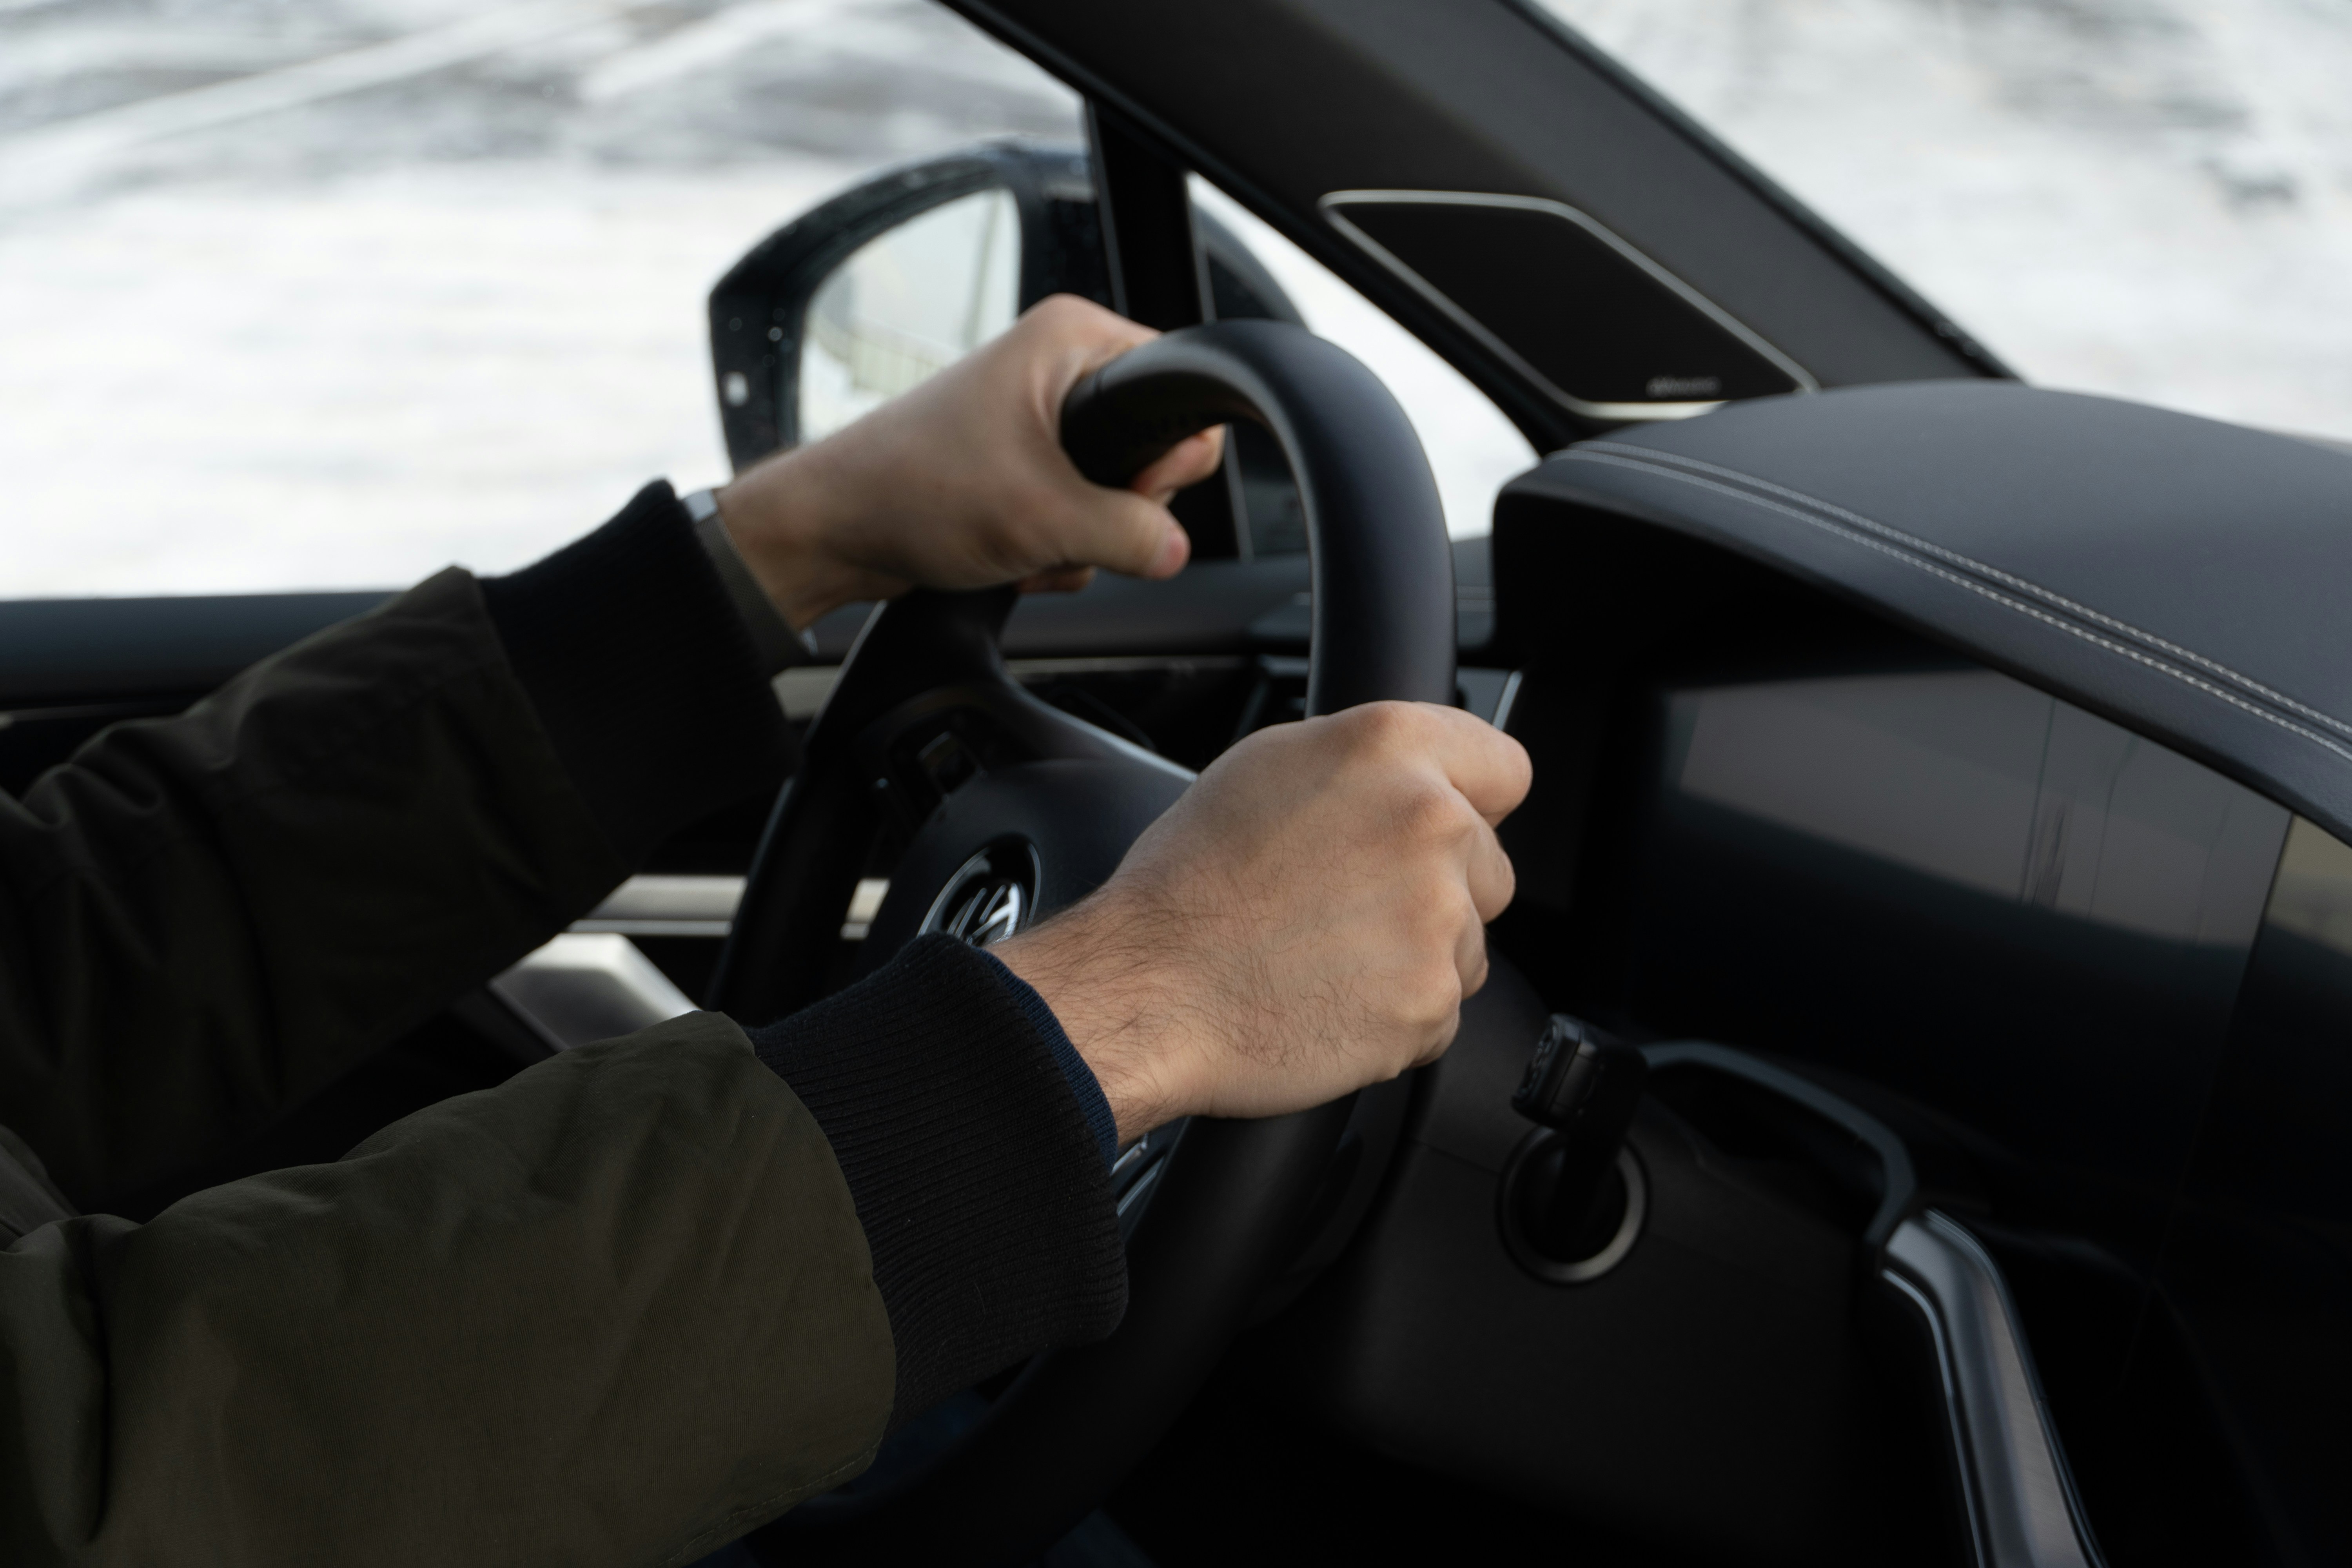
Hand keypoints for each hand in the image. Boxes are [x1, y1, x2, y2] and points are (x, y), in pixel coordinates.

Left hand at [712, 294, 1225, 630]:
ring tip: (1021, 540)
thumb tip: (1175, 549)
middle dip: (1116, 511)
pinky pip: (1075, 519)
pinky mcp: (1021, 469)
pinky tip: (1007, 554)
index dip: (1170, 456)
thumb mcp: (1046, 516)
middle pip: (1150, 453)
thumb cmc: (915, 490)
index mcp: (1071, 340)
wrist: (834, 530)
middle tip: (1066, 521)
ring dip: (1077, 540)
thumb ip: (1133, 533)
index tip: (1133, 493)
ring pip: (1113, 498)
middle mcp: (1057, 369)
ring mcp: (1037, 422)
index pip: (1177, 388)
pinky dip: (1050, 549)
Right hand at [993, 702, 1531, 1143]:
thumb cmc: (1191, 883)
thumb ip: (1366, 764)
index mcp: (1390, 749)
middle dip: (1439, 889)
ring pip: (1467, 943)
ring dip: (1417, 956)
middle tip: (1349, 906)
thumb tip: (1419, 778)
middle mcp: (1430, 823)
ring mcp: (1437, 917)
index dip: (1472, 802)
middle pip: (1489, 867)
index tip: (1444, 828)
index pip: (1504, 768)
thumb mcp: (1266, 767)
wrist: (1148, 988)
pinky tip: (1330, 998)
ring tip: (1327, 955)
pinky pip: (1440, 1009)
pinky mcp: (1430, 1001)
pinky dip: (1397, 1015)